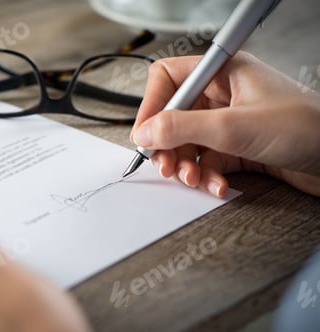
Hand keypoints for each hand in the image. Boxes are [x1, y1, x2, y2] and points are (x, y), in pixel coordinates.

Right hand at [131, 52, 319, 196]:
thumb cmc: (306, 128)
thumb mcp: (233, 126)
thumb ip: (182, 128)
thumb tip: (144, 132)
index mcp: (222, 73)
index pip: (169, 80)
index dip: (152, 105)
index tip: (144, 134)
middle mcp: (223, 96)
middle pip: (174, 116)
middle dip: (168, 144)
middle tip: (166, 165)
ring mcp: (229, 122)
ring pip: (188, 143)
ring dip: (186, 165)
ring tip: (192, 179)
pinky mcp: (237, 147)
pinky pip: (207, 160)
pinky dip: (206, 176)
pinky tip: (217, 186)